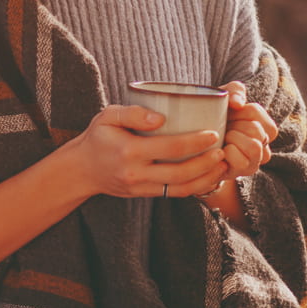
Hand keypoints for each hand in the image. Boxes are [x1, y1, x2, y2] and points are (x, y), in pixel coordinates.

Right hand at [67, 104, 228, 198]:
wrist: (83, 169)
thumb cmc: (98, 137)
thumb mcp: (107, 117)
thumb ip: (132, 113)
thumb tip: (160, 118)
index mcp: (128, 150)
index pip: (169, 147)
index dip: (195, 142)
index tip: (212, 133)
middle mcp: (136, 172)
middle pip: (180, 171)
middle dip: (206, 162)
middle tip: (223, 150)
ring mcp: (141, 187)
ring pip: (181, 187)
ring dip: (206, 178)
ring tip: (222, 165)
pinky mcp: (145, 194)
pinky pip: (175, 193)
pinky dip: (195, 187)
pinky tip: (208, 176)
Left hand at [217, 81, 278, 180]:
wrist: (193, 140)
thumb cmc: (212, 117)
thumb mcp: (223, 97)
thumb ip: (235, 91)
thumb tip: (237, 103)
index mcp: (264, 127)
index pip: (254, 111)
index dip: (236, 111)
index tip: (227, 114)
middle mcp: (264, 146)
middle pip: (255, 129)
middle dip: (233, 126)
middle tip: (222, 129)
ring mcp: (254, 162)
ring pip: (254, 146)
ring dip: (232, 139)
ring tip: (222, 140)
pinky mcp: (240, 173)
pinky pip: (241, 162)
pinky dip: (226, 154)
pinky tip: (217, 151)